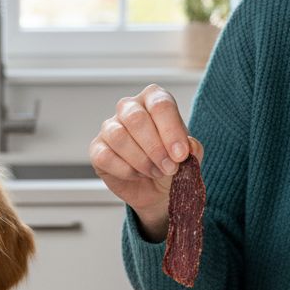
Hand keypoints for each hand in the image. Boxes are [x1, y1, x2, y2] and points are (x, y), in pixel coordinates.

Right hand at [89, 84, 203, 241]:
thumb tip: (189, 146)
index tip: (180, 155)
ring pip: (118, 136)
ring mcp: (110, 128)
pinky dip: (125, 170)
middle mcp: (129, 108)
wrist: (157, 190)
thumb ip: (192, 149)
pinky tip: (137, 174)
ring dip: (141, 160)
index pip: (160, 104)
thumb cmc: (171, 165)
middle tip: (169, 168)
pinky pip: (105, 156)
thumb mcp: (188, 158)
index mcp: (153, 100)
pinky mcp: (97, 149)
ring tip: (155, 172)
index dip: (171, 131)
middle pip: (136, 118)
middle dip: (155, 148)